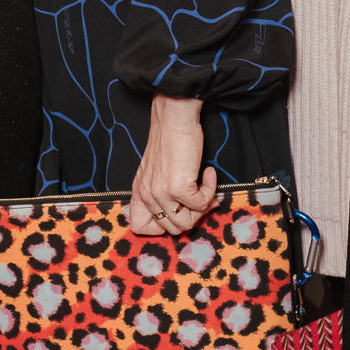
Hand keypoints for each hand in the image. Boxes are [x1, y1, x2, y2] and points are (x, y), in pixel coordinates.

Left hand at [129, 95, 217, 236]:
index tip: (178, 210)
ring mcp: (161, 193)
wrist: (174, 120)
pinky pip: (201, 204)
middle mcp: (147, 195)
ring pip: (187, 223)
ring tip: (205, 187)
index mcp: (139, 192)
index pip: (139, 226)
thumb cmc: (170, 142)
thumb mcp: (156, 172)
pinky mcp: (178, 187)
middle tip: (201, 197)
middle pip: (172, 229)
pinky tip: (208, 174)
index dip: (163, 225)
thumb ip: (162, 194)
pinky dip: (210, 190)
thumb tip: (188, 215)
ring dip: (202, 207)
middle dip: (192, 216)